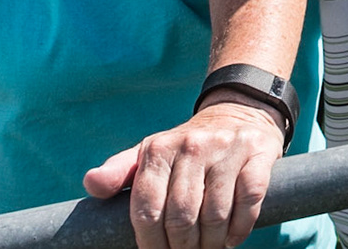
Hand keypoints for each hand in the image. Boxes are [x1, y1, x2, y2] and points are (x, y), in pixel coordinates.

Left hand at [84, 99, 286, 248]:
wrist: (238, 113)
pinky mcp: (257, 153)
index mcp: (158, 149)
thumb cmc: (186, 148)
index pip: (147, 210)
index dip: (151, 244)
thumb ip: (119, 172)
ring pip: (216, 215)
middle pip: (182, 217)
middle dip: (183, 248)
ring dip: (212, 244)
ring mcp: (226, 149)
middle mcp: (191, 145)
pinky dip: (240, 229)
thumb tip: (90, 183)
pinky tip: (232, 238)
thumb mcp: (149, 154)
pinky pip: (248, 201)